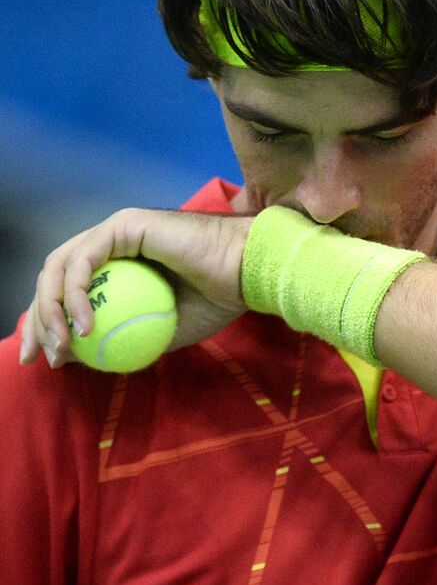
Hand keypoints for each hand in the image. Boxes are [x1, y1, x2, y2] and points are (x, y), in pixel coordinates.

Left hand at [18, 209, 252, 367]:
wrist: (250, 271)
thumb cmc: (219, 298)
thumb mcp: (160, 331)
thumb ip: (120, 339)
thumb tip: (78, 358)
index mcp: (122, 262)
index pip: (70, 290)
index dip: (49, 324)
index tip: (47, 360)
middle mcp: (114, 241)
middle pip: (56, 277)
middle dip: (38, 320)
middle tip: (38, 357)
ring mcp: (117, 229)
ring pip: (61, 267)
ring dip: (51, 310)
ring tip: (63, 346)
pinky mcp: (125, 224)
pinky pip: (84, 261)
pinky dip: (75, 294)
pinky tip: (84, 325)